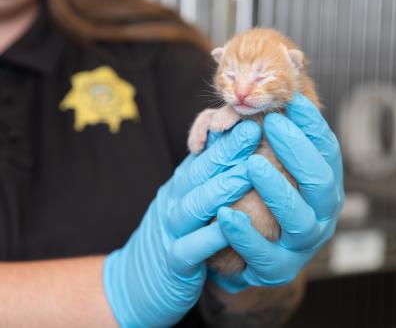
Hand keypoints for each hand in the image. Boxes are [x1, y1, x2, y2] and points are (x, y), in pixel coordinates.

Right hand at [103, 121, 260, 326]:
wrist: (138, 282)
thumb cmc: (178, 233)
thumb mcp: (191, 197)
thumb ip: (211, 174)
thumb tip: (241, 144)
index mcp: (183, 184)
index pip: (204, 155)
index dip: (226, 137)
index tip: (250, 118)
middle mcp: (175, 201)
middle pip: (198, 172)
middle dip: (226, 151)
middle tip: (252, 131)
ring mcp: (171, 231)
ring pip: (193, 205)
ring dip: (220, 188)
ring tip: (247, 173)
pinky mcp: (173, 264)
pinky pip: (190, 248)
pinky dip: (210, 236)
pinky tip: (231, 225)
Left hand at [211, 93, 343, 292]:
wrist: (255, 251)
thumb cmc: (265, 195)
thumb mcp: (277, 164)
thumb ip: (279, 134)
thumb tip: (284, 84)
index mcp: (325, 186)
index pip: (327, 151)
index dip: (312, 125)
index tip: (293, 101)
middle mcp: (322, 214)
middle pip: (319, 181)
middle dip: (297, 150)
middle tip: (273, 123)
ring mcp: (302, 244)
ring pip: (299, 219)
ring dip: (277, 189)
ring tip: (252, 165)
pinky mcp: (277, 268)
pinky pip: (264, 253)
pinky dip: (246, 234)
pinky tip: (226, 214)